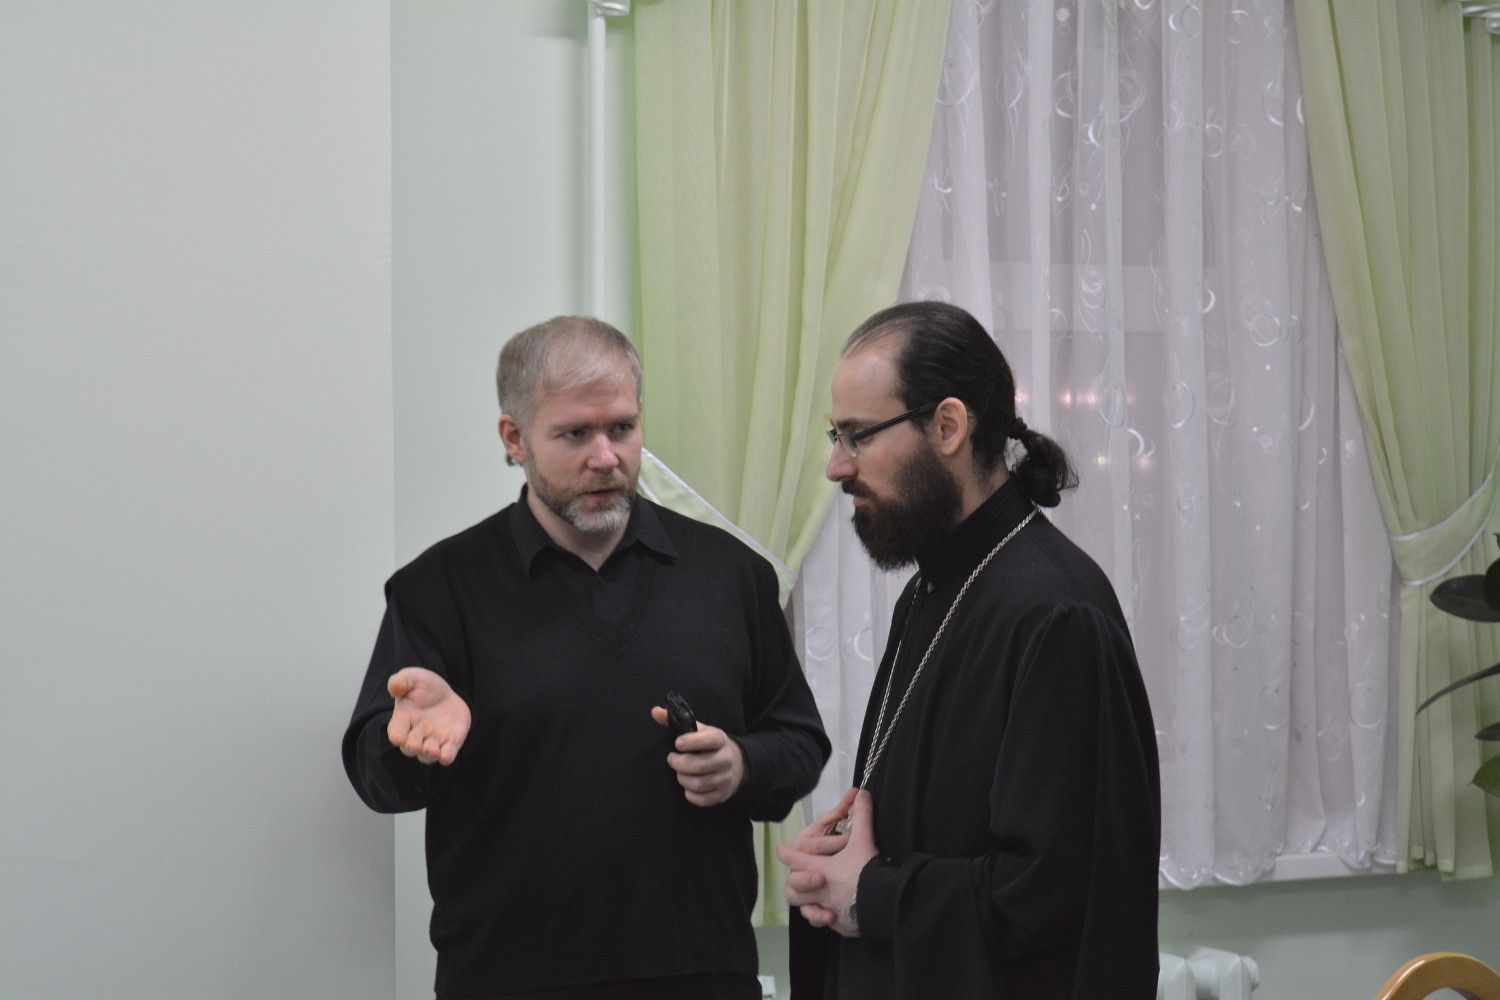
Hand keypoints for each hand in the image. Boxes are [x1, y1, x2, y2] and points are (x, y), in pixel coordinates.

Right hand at [387, 667, 470, 765]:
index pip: (395, 734)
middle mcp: (417, 733)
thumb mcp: (413, 677)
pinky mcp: (450, 742)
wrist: (446, 693)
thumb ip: (402, 680)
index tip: (399, 737)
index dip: (397, 737)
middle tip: (418, 743)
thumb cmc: (424, 686)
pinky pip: (447, 756)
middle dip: (413, 748)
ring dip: (429, 754)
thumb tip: (394, 687)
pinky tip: (447, 753)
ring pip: (427, 757)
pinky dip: (446, 758)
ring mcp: (433, 740)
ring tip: (433, 748)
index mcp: (404, 719)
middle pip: (409, 749)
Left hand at [650, 705, 745, 806]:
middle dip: (680, 764)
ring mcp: (726, 778)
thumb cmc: (711, 746)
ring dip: (683, 779)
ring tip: (680, 773)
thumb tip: (654, 711)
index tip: (677, 743)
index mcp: (720, 739)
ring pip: (699, 784)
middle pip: (700, 765)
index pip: (709, 740)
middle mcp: (726, 758)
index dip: (692, 741)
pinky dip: (690, 795)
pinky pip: (703, 800)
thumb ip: (675, 720)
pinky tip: (688, 787)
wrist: (738, 764)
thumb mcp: (699, 730)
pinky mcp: (723, 794)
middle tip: (672, 760)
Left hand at [778, 789, 877, 937]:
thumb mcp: (864, 840)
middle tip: (800, 878)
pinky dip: (831, 918)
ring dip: (811, 905)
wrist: (886, 904)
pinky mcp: (843, 925)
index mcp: (822, 870)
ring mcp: (830, 911)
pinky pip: (829, 924)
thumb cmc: (869, 872)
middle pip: (794, 891)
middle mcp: (821, 892)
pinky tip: (837, 913)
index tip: (782, 850)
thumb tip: (860, 793)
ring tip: (818, 901)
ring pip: (808, 911)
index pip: (796, 860)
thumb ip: (860, 816)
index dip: (788, 854)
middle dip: (796, 884)